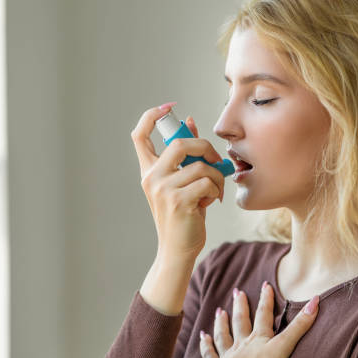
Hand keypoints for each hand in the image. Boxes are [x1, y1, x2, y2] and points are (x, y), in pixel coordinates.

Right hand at [130, 102, 225, 263]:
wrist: (178, 249)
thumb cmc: (184, 215)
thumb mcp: (182, 182)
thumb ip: (186, 156)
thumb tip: (191, 122)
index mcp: (149, 170)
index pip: (139, 135)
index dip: (152, 116)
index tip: (169, 108)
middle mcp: (151, 177)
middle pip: (179, 142)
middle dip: (205, 147)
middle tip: (217, 161)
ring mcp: (163, 189)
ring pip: (201, 166)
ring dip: (217, 177)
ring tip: (215, 190)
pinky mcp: (178, 201)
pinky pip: (207, 182)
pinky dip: (217, 190)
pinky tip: (212, 201)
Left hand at [200, 282, 319, 357]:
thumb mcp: (284, 346)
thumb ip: (300, 326)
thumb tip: (315, 301)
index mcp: (259, 337)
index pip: (264, 314)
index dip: (266, 300)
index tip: (265, 285)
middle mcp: (242, 343)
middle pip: (241, 321)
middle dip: (240, 306)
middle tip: (237, 292)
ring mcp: (228, 355)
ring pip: (224, 335)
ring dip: (222, 323)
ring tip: (219, 311)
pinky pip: (210, 355)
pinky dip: (206, 346)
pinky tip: (202, 337)